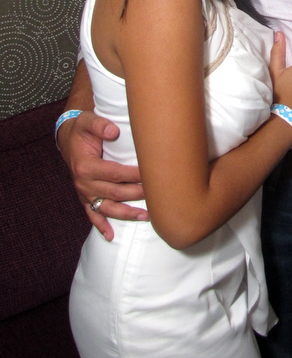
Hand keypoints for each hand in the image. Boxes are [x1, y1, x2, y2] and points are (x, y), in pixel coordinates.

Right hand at [58, 111, 146, 240]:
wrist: (68, 139)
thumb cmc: (82, 130)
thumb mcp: (88, 121)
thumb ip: (100, 125)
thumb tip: (114, 132)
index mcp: (86, 166)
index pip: (115, 174)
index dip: (134, 175)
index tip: (151, 174)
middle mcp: (84, 183)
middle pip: (115, 193)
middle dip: (137, 194)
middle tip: (157, 194)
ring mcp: (84, 193)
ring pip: (107, 208)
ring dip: (126, 214)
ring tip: (146, 216)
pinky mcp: (85, 198)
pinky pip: (92, 214)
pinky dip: (101, 226)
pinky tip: (110, 236)